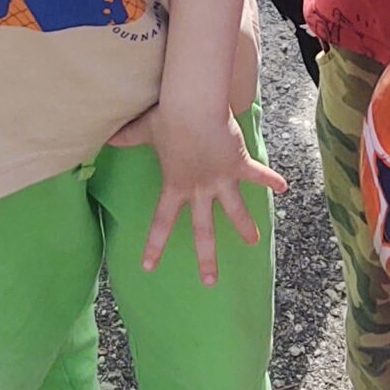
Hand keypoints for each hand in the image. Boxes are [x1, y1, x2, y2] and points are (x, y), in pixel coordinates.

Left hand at [108, 104, 286, 283]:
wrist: (192, 108)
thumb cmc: (167, 118)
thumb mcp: (143, 130)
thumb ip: (126, 138)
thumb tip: (105, 137)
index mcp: (175, 186)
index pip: (162, 222)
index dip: (155, 245)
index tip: (149, 267)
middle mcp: (198, 189)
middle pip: (203, 230)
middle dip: (207, 258)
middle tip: (210, 282)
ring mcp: (220, 179)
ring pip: (234, 210)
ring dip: (245, 227)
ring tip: (253, 241)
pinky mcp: (238, 164)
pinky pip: (258, 175)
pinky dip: (271, 180)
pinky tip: (284, 188)